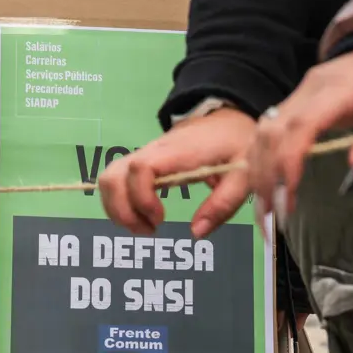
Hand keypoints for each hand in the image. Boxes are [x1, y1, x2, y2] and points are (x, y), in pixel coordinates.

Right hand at [100, 108, 254, 237]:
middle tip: (150, 230)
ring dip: (117, 208)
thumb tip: (196, 233)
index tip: (161, 219)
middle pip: (114, 175)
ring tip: (144, 226)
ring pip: (109, 177)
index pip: (141, 168)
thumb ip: (222, 205)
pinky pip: (117, 179)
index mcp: (178, 153)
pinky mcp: (143, 161)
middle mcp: (153, 151)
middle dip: (123, 211)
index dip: (142, 197)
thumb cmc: (236, 146)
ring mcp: (144, 154)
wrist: (228, 119)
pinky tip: (141, 216)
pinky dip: (119, 202)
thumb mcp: (243, 177)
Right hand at [247, 48, 352, 221]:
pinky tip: (265, 186)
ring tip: (265, 210)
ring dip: (259, 171)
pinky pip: (267, 130)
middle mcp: (309, 88)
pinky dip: (261, 160)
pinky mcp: (294, 101)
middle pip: (272, 130)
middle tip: (271, 216)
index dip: (289, 160)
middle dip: (267, 175)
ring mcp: (298, 93)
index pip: (302, 123)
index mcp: (340, 89)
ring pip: (262, 130)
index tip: (288, 195)